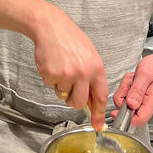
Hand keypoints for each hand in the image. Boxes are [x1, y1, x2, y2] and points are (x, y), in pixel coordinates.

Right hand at [32, 7, 106, 130]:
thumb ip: (93, 78)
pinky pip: (51, 86)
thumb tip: (93, 100)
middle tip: (70, 92)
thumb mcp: (90, 56)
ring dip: (61, 88)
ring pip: (63, 95)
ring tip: (62, 70)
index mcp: (97, 68)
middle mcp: (83, 73)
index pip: (100, 97)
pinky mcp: (51, 74)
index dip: (99, 114)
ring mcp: (67, 74)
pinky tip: (53, 65)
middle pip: (79, 103)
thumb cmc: (71, 40)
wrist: (51, 27)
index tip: (99, 125)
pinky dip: (51, 79)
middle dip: (74, 102)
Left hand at [112, 52, 152, 126]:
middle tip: (127, 86)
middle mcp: (148, 103)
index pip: (139, 120)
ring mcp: (143, 99)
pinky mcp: (140, 95)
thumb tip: (130, 105)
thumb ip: (137, 90)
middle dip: (122, 98)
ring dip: (125, 90)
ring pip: (126, 101)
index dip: (126, 119)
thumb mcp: (145, 75)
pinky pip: (127, 94)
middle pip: (129, 111)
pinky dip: (126, 86)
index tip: (116, 112)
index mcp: (152, 101)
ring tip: (133, 79)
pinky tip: (133, 79)